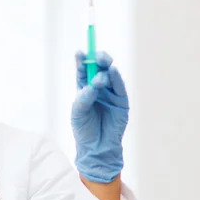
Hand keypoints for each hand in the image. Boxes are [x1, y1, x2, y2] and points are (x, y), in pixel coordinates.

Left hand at [71, 51, 128, 183]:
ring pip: (109, 74)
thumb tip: (90, 86)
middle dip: (98, 59)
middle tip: (96, 57)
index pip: (83, 70)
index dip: (82, 60)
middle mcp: (98, 87)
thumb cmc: (84, 130)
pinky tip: (112, 71)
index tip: (79, 52)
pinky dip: (116, 78)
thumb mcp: (78, 114)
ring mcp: (110, 92)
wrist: (97, 147)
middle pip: (98, 67)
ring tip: (98, 78)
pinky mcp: (121, 100)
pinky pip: (119, 86)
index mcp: (84, 87)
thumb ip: (82, 100)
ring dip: (105, 70)